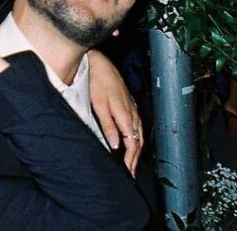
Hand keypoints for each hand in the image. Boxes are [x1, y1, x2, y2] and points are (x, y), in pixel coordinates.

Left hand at [87, 50, 141, 175]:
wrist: (99, 62)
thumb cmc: (97, 82)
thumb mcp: (99, 105)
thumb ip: (108, 126)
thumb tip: (116, 146)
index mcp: (125, 116)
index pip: (132, 144)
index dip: (130, 160)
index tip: (126, 173)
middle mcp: (132, 113)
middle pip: (138, 141)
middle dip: (135, 159)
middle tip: (130, 174)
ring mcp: (132, 108)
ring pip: (139, 134)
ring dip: (137, 149)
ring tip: (132, 162)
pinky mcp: (129, 103)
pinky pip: (137, 125)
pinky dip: (136, 137)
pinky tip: (132, 139)